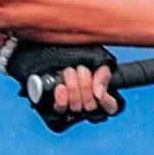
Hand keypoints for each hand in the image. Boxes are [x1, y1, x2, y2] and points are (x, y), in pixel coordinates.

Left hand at [3, 40, 124, 133]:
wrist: (43, 44)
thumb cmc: (70, 49)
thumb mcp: (93, 56)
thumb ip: (103, 72)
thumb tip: (100, 93)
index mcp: (97, 89)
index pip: (110, 107)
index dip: (107, 102)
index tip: (100, 92)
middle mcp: (83, 99)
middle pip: (92, 106)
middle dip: (86, 86)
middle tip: (80, 70)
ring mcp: (68, 103)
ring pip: (77, 108)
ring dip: (74, 89)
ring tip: (69, 72)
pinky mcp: (52, 104)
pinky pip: (60, 110)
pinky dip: (61, 99)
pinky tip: (60, 88)